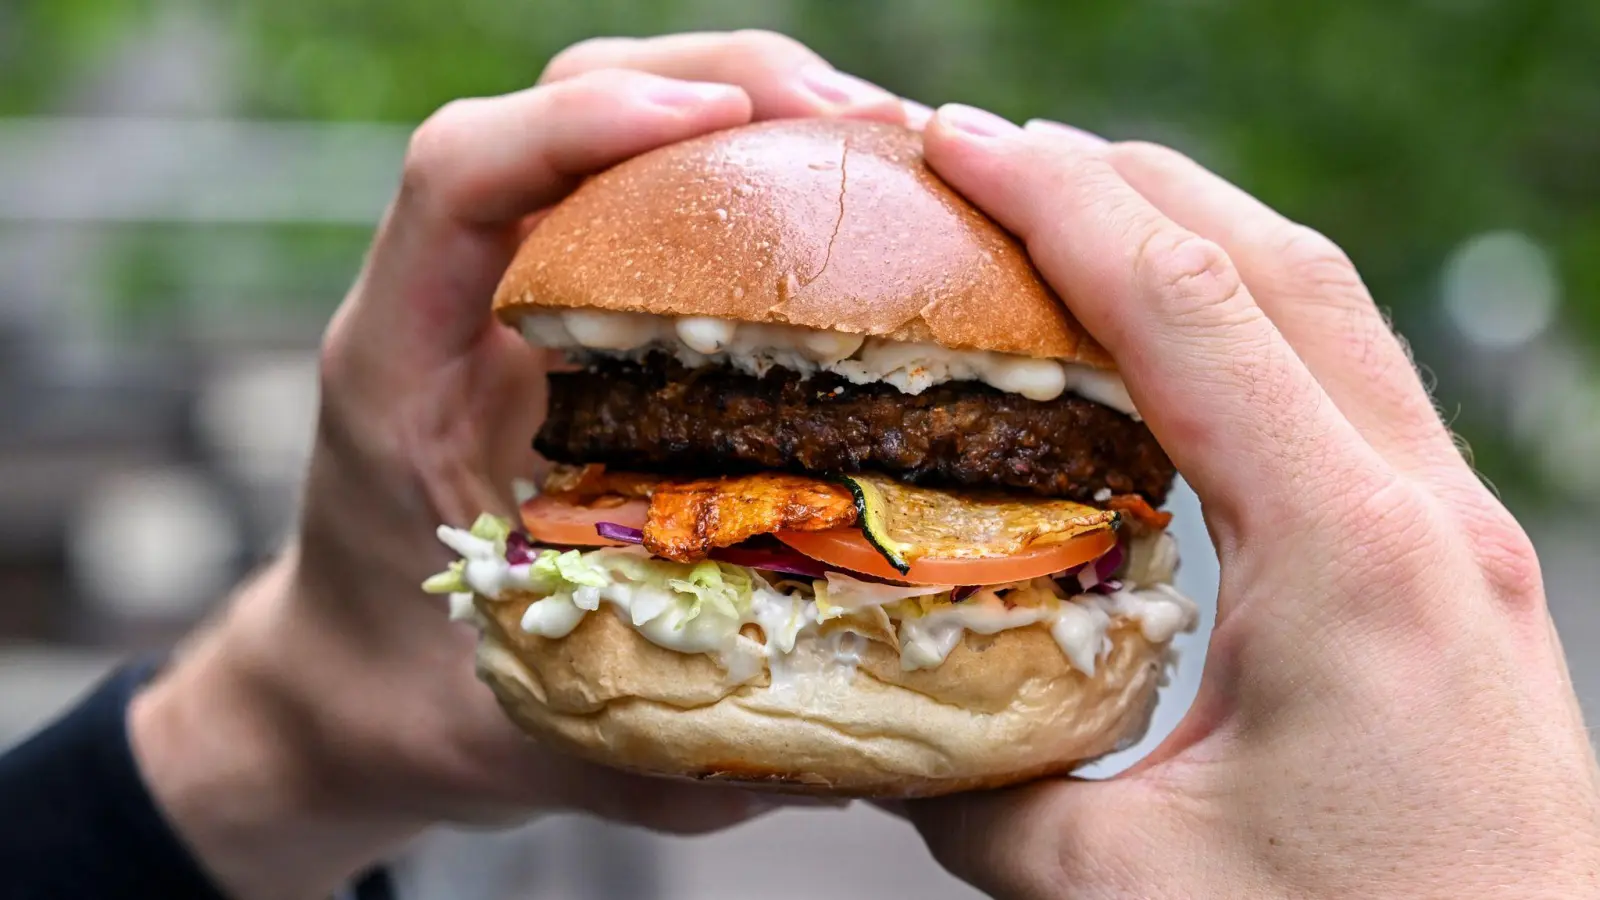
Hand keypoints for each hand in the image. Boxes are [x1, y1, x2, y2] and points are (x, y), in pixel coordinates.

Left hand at [127, 32, 909, 899]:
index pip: (457, 178)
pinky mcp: (568, 307)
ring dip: (748, 103)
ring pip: (611, 123)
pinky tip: (844, 200)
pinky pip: (650, 190)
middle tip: (867, 127)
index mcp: (401, 369)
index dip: (582, 127)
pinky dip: (749, 166)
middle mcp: (453, 303)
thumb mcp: (536, 724)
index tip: (720, 127)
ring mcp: (512, 294)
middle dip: (716, 82)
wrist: (350, 685)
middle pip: (556, 103)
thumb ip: (667, 736)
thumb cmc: (422, 701)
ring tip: (884, 147)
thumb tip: (860, 746)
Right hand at [900, 105, 1599, 897]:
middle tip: (991, 155)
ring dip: (1194, 236)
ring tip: (1069, 215)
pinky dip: (1246, 321)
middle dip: (1123, 180)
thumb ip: (980, 795)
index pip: (1186, 309)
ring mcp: (1458, 528)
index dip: (1058, 205)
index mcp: (1347, 555)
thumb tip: (881, 737)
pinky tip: (1172, 351)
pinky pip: (1350, 382)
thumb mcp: (1125, 892)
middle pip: (1275, 262)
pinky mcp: (1457, 565)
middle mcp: (1425, 509)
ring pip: (1327, 306)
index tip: (957, 145)